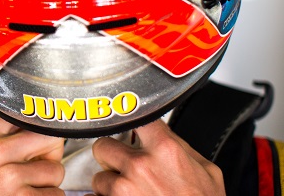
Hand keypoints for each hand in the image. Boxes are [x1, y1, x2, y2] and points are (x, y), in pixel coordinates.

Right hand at [0, 115, 65, 194]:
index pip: (25, 114)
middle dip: (49, 155)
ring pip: (56, 170)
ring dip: (48, 183)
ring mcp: (10, 176)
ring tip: (27, 188)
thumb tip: (28, 128)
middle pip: (49, 138)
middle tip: (35, 167)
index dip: (38, 126)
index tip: (38, 136)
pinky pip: (55, 195)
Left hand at [90, 119, 224, 195]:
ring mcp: (123, 189)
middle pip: (102, 146)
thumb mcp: (206, 171)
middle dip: (111, 158)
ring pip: (99, 177)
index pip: (133, 116)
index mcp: (164, 149)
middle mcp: (140, 165)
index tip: (126, 126)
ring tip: (132, 195)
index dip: (129, 121)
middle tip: (126, 169)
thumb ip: (179, 146)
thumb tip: (159, 131)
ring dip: (111, 186)